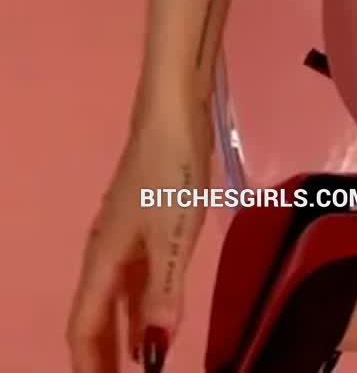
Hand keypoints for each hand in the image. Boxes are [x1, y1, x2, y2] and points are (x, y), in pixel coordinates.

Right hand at [66, 99, 213, 372]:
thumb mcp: (173, 236)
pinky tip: (157, 311)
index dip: (90, 363)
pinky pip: (134, 273)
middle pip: (95, 314)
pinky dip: (141, 300)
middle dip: (103, 353)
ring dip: (123, 330)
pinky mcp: (144, 216)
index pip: (83, 325)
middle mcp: (104, 250)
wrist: (172, 110)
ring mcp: (123, 232)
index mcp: (102, 258)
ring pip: (116, 295)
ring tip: (137, 361)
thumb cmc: (170, 171)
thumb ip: (164, 294)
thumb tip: (153, 350)